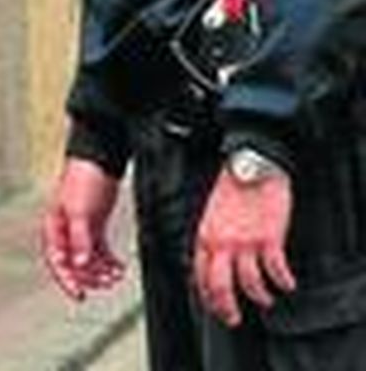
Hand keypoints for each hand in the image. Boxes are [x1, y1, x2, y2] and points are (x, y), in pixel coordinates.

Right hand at [42, 157, 125, 300]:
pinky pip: (99, 251)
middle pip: (74, 264)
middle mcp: (64, 231)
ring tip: (116, 276)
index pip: (57, 261)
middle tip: (106, 284)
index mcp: (54, 228)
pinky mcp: (94, 225)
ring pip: (88, 260)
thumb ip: (80, 239)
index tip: (80, 295)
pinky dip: (108, 261)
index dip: (67, 280)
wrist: (99, 159)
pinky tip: (119, 268)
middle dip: (90, 277)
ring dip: (101, 271)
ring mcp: (80, 229)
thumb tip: (80, 264)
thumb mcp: (80, 211)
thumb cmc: (83, 180)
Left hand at [193, 169, 295, 326]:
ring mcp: (246, 242)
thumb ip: (210, 239)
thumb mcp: (210, 215)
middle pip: (220, 286)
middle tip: (233, 319)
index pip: (200, 276)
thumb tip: (211, 263)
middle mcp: (222, 243)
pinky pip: (276, 270)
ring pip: (249, 284)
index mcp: (204, 237)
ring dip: (259, 297)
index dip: (207, 298)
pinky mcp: (269, 238)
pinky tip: (287, 284)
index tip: (215, 308)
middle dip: (226, 308)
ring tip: (266, 299)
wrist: (251, 166)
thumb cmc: (231, 190)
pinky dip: (282, 282)